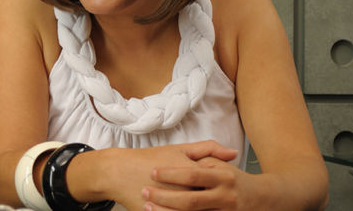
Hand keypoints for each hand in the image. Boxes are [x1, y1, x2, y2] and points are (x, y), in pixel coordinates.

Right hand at [103, 141, 237, 210]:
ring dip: (204, 210)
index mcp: (192, 173)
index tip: (232, 192)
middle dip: (219, 205)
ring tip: (207, 207)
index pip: (219, 184)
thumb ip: (208, 149)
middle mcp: (185, 191)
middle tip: (223, 203)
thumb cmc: (149, 159)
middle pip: (210, 204)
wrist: (119, 172)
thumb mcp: (179, 149)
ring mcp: (173, 207)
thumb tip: (233, 153)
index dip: (228, 189)